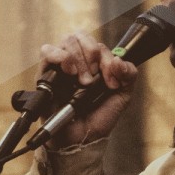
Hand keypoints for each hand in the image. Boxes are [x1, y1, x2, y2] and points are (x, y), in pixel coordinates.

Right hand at [36, 31, 139, 147]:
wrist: (82, 138)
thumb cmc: (99, 118)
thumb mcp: (123, 96)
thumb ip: (129, 74)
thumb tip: (118, 60)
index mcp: (94, 63)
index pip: (98, 44)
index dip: (107, 59)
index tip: (111, 81)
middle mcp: (76, 60)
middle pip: (81, 36)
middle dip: (92, 56)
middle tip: (93, 80)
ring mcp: (60, 66)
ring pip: (67, 41)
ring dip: (78, 60)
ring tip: (82, 82)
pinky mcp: (45, 74)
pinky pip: (47, 51)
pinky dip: (60, 56)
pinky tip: (69, 72)